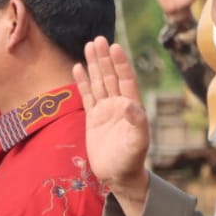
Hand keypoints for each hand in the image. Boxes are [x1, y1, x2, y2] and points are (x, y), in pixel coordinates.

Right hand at [73, 37, 151, 208]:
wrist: (117, 176)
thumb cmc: (130, 160)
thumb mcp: (137, 143)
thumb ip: (136, 123)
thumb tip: (129, 104)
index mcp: (132, 106)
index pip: (126, 80)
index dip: (120, 63)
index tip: (115, 47)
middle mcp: (119, 104)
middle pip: (111, 76)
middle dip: (105, 58)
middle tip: (99, 39)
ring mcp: (105, 110)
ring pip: (99, 82)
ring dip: (94, 65)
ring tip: (89, 46)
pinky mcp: (93, 118)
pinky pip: (87, 96)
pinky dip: (83, 82)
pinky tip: (78, 68)